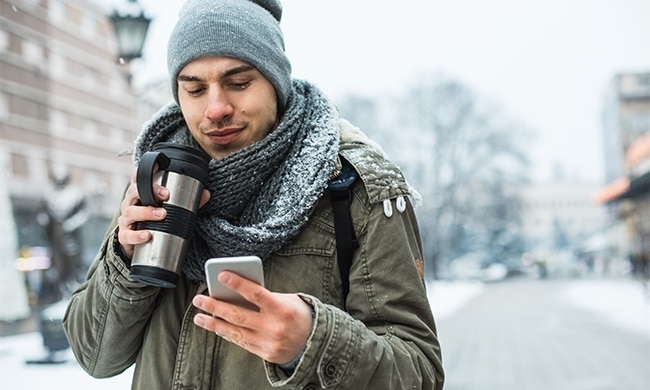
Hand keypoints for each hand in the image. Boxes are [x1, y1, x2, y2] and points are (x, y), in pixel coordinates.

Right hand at [116, 168, 210, 256]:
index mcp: (141, 193)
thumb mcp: (173, 209)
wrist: (143, 245)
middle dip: (149, 191)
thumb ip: (190, 202)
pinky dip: (137, 235)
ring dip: (146, 212)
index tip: (158, 167)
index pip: (138, 177)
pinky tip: (147, 235)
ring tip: (162, 215)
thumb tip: (206, 193)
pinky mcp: (125, 236)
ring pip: (130, 212)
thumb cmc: (157, 221)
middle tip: (166, 196)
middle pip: (134, 191)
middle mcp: (131, 203)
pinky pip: (127, 235)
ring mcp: (126, 219)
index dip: (144, 170)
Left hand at [192, 271, 312, 364]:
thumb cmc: (298, 314)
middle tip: (199, 299)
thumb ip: (265, 297)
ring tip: (199, 316)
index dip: (238, 284)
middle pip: (238, 315)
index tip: (221, 275)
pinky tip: (216, 327)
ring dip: (214, 324)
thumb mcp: (287, 300)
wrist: (314, 342)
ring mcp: (268, 343)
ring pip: (235, 332)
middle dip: (215, 307)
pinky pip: (241, 342)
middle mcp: (274, 327)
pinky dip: (227, 334)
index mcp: (282, 309)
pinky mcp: (265, 354)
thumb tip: (237, 292)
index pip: (256, 294)